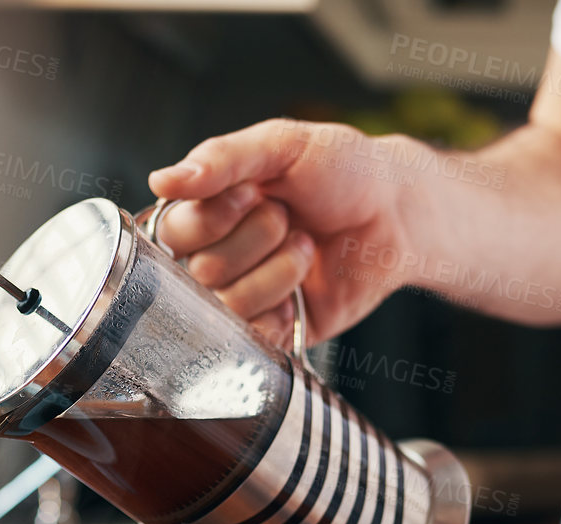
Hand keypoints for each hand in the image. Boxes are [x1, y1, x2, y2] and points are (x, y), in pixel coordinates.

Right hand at [149, 119, 425, 342]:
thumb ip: (221, 158)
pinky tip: (302, 291)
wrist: (398, 214)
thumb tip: (162, 181)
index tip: (255, 193)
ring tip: (307, 249)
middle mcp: (218, 255)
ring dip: (276, 273)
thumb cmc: (344, 171)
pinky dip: (279, 313)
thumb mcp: (282, 145)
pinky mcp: (272, 332)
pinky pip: (252, 340)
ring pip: (226, 307)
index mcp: (208, 209)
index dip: (214, 217)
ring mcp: (244, 296)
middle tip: (290, 219)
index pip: (173, 231)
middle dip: (256, 239)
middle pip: (200, 271)